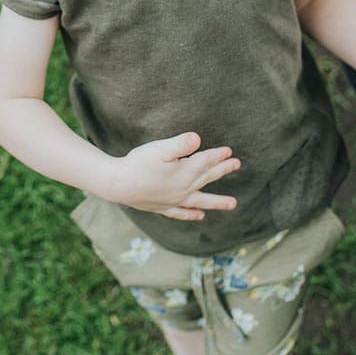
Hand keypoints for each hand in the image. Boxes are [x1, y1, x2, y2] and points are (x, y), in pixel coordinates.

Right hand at [105, 132, 240, 220]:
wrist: (118, 185)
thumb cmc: (138, 164)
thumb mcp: (160, 149)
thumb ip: (180, 144)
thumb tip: (198, 138)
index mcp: (185, 172)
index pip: (206, 161)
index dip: (218, 155)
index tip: (229, 151)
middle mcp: (184, 188)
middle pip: (207, 177)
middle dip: (222, 170)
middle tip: (237, 165)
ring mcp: (174, 199)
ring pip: (201, 200)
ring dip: (217, 201)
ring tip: (233, 204)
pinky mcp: (163, 207)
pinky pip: (182, 212)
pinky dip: (192, 214)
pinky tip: (200, 216)